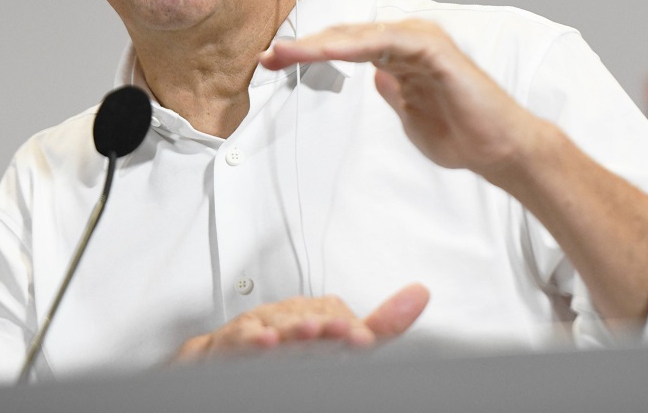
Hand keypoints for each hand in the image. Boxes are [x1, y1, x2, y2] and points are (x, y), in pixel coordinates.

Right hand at [173, 283, 428, 361]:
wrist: (226, 355)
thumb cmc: (288, 347)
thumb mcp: (339, 340)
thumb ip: (381, 324)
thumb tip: (421, 292)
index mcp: (317, 319)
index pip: (336, 316)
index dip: (348, 327)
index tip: (362, 338)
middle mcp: (290, 320)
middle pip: (309, 319)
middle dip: (325, 326)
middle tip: (345, 334)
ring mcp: (261, 330)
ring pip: (277, 326)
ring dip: (294, 330)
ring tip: (312, 333)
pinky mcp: (234, 343)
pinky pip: (241, 338)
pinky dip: (252, 339)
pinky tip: (265, 342)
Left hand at [261, 20, 545, 182]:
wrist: (500, 150)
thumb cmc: (462, 136)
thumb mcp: (412, 117)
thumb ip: (396, 95)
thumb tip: (376, 78)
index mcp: (401, 56)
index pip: (346, 47)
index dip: (310, 53)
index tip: (273, 64)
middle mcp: (409, 41)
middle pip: (346, 36)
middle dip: (305, 46)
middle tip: (268, 57)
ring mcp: (422, 41)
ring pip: (360, 35)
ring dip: (321, 43)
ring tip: (287, 53)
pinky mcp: (434, 49)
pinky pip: (387, 42)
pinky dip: (355, 44)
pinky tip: (328, 50)